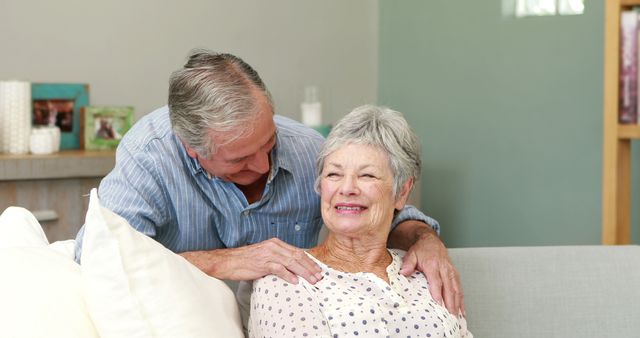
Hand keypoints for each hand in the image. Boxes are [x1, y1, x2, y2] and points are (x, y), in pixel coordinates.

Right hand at [179, 237, 322, 284]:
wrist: (228, 261)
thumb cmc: (246, 260)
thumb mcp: (265, 255)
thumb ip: (278, 258)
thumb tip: (292, 267)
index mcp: (275, 243)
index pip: (297, 251)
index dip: (309, 260)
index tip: (317, 269)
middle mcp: (273, 246)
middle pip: (297, 256)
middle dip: (310, 267)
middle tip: (319, 276)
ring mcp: (268, 254)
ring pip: (291, 262)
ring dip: (304, 272)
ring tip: (312, 280)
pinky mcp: (262, 263)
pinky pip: (278, 269)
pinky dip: (288, 275)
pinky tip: (295, 281)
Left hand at [399, 230, 464, 315]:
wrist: (431, 241)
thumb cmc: (421, 250)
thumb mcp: (411, 254)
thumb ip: (408, 264)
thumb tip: (403, 272)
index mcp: (433, 264)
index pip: (436, 281)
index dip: (438, 293)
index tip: (439, 304)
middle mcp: (444, 268)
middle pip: (448, 287)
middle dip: (450, 302)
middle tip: (450, 315)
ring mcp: (451, 271)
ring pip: (456, 289)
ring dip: (457, 303)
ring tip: (457, 316)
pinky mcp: (455, 274)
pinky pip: (459, 288)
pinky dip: (461, 300)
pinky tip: (462, 310)